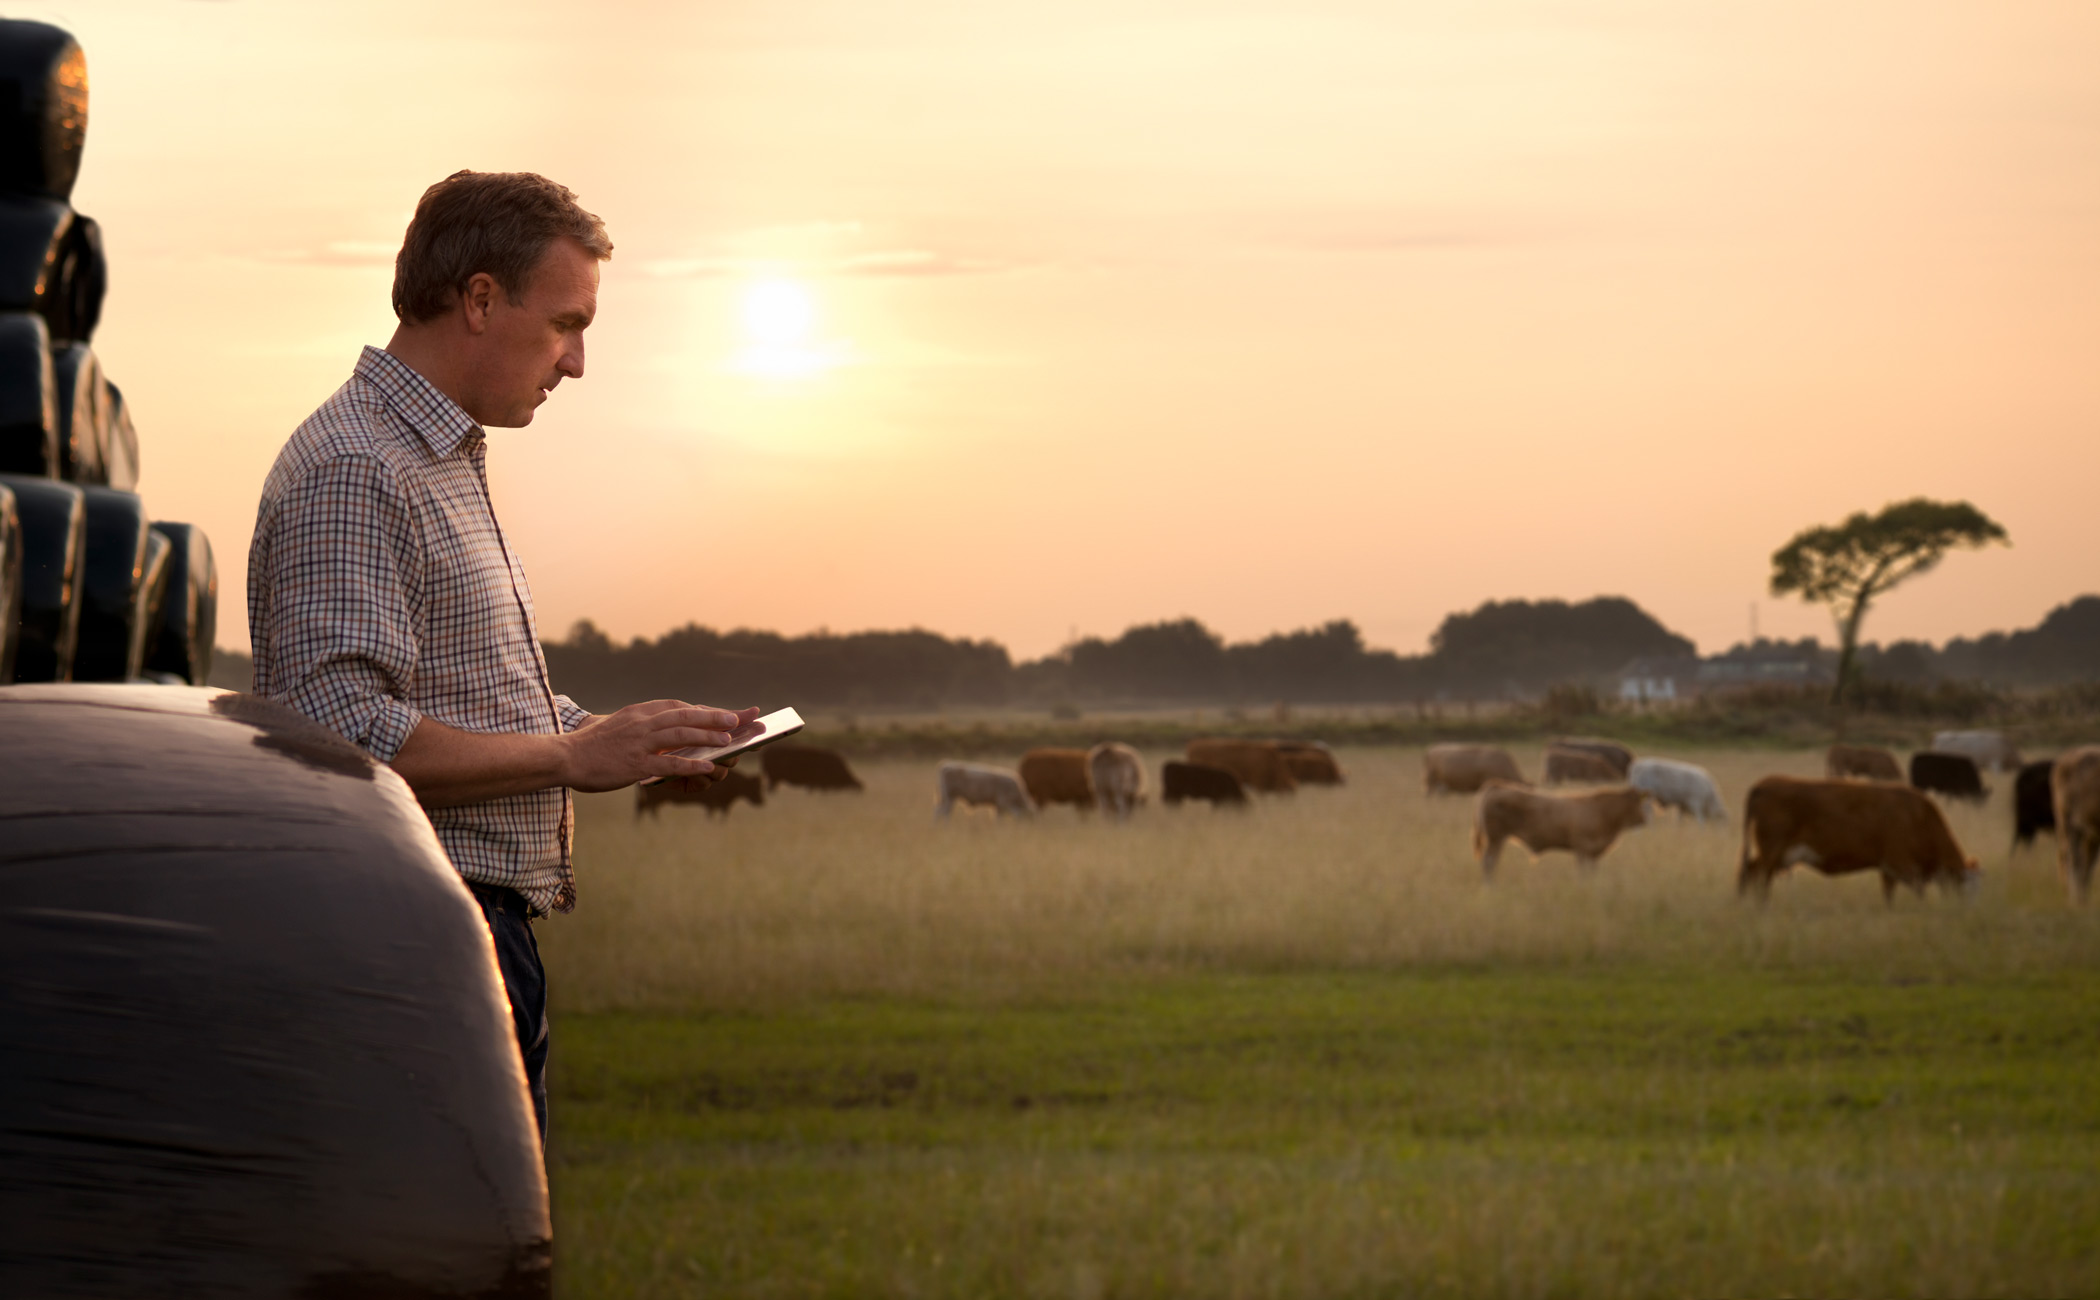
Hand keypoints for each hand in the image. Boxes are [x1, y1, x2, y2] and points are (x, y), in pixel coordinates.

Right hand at [557, 700, 759, 791]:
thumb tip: (665, 733)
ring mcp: (639, 742)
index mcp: (638, 713)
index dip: (702, 710)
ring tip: (730, 740)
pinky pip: (669, 762)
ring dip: (708, 736)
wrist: (564, 757)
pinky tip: (708, 766)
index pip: (677, 707)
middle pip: (684, 715)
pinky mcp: (635, 763)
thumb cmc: (591, 747)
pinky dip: (691, 763)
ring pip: (681, 734)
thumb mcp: (618, 726)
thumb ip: (641, 727)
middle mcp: (641, 722)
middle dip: (714, 716)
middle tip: (738, 718)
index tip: (722, 712)